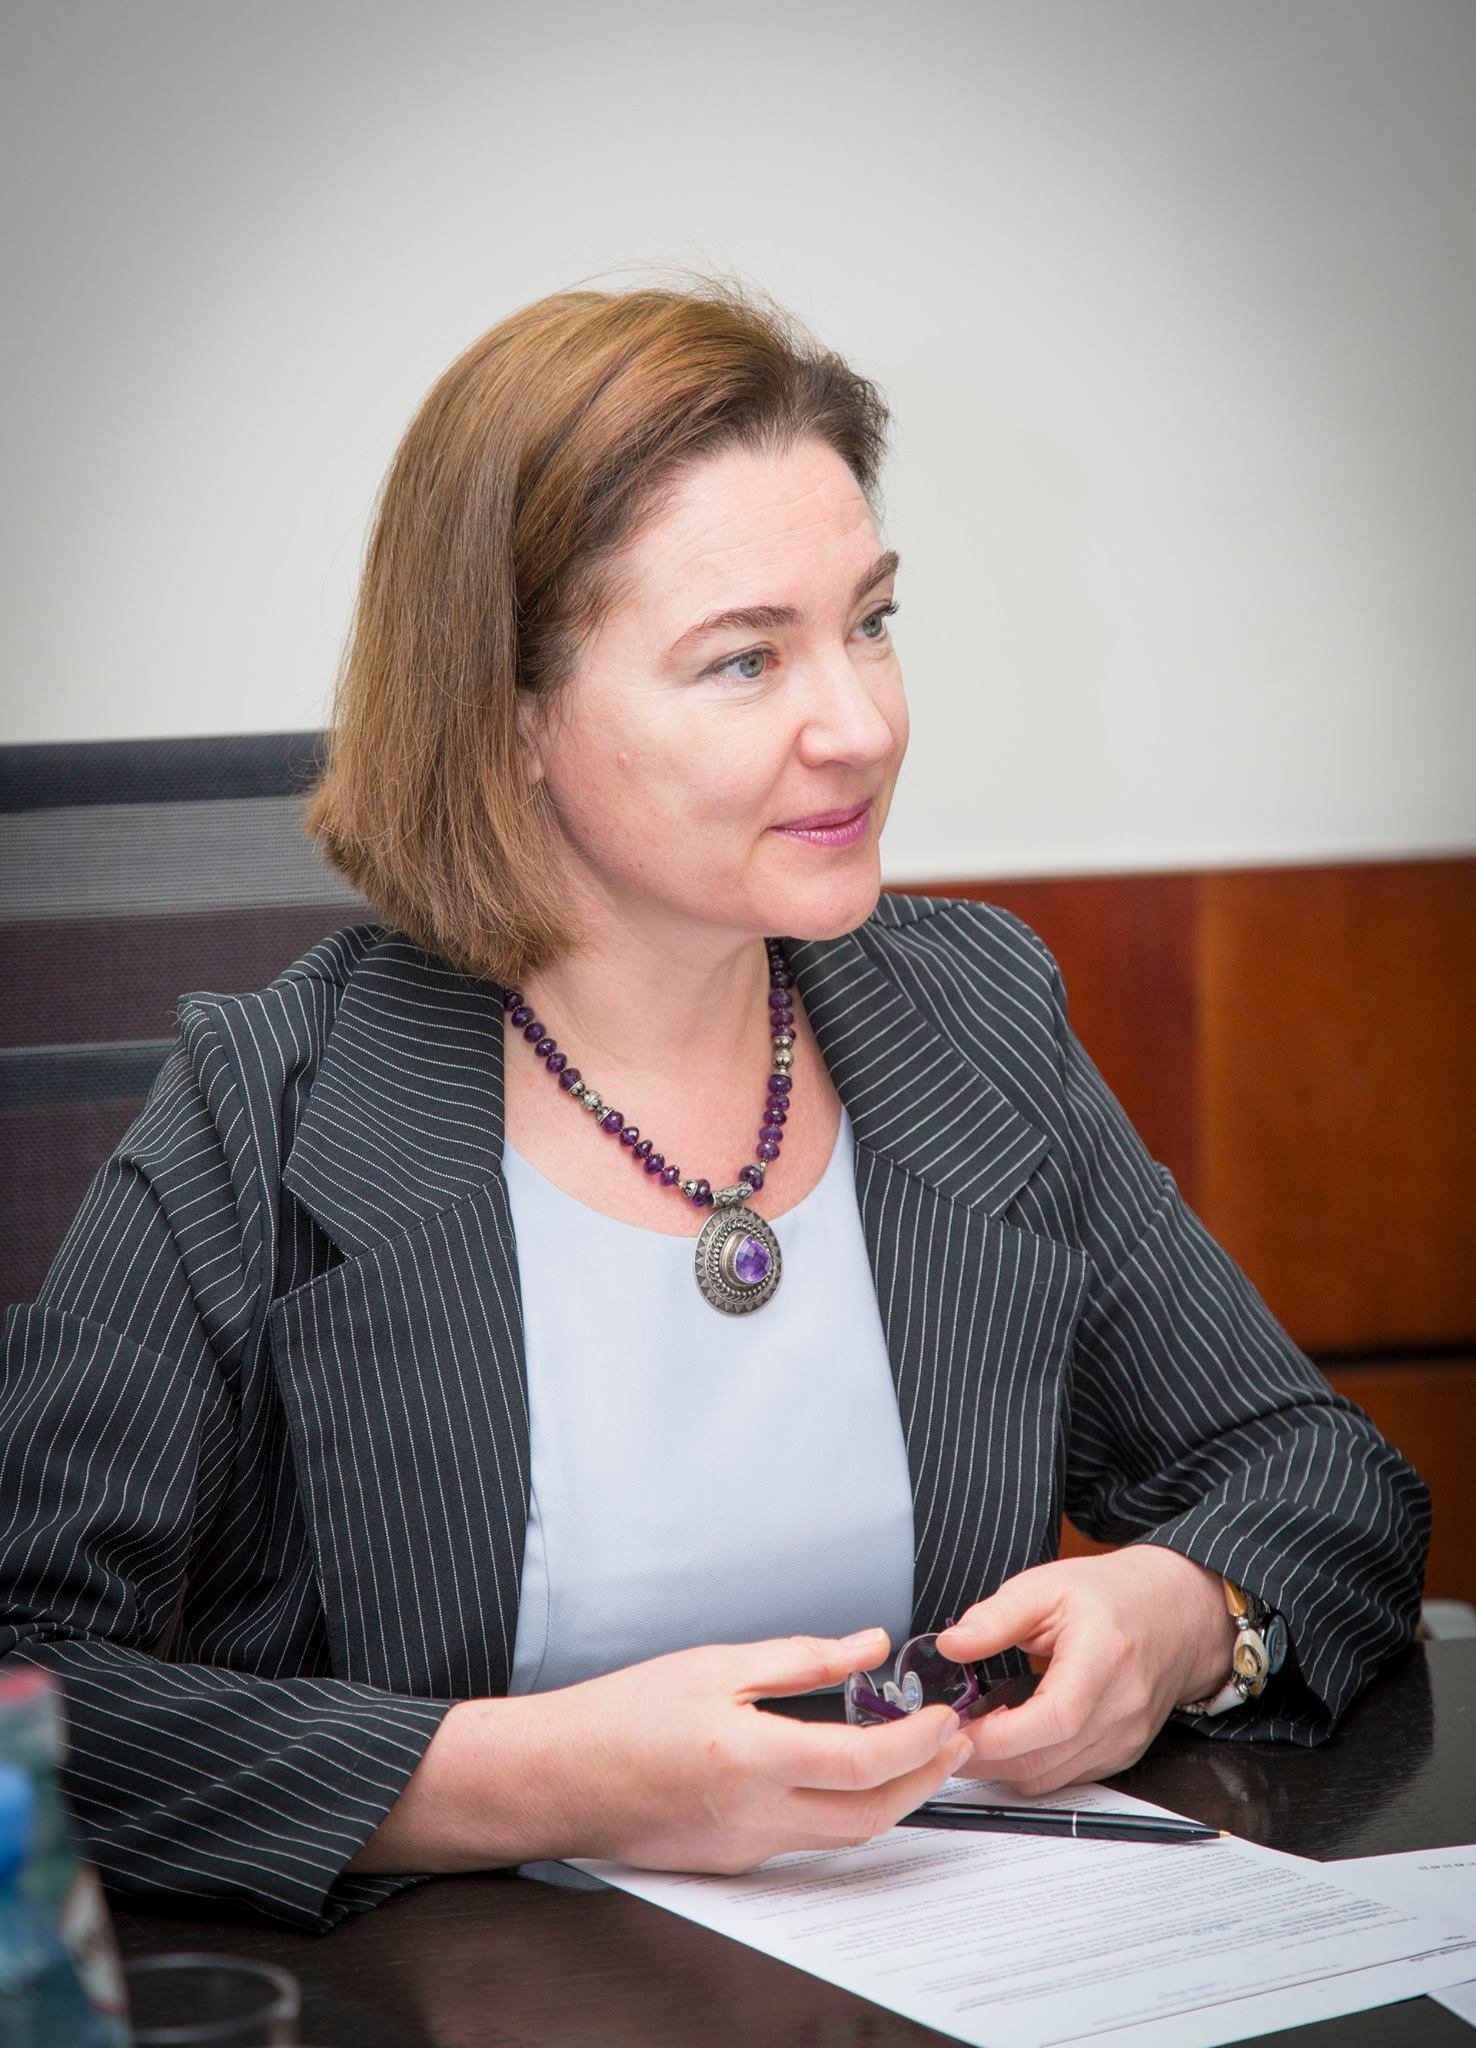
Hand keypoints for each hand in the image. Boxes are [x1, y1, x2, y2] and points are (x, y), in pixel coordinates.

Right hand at [529, 1628, 973, 1875]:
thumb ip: (800, 1657)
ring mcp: (746, 1848)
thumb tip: (867, 1646)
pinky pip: (807, 1840)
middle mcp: (755, 1817)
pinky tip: (848, 1775)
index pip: (862, 1764)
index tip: (943, 1717)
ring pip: (846, 1835)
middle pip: (872, 1815)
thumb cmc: (623, 1715)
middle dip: (928, 1780)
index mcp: (751, 1758)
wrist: (560, 1777)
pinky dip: (844, 1810)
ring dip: (893, 1799)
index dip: (917, 1743)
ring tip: (917, 1755)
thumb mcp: (715, 1664)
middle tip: (955, 1741)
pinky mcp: (735, 1861)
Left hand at [935, 1549, 1237, 1794]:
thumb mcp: (1047, 1586)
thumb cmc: (1113, 1596)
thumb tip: (952, 1644)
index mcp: (1103, 1658)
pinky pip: (1066, 1777)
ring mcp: (1125, 1738)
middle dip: (984, 1759)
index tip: (954, 1727)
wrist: (1173, 1613)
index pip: (1052, 1719)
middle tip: (944, 1736)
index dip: (997, 1735)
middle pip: (1045, 1760)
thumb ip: (996, 1617)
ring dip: (1003, 1767)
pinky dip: (1031, 1765)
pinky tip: (1009, 1738)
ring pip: (1051, 1778)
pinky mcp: (1121, 1753)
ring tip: (971, 1735)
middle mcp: (1121, 1709)